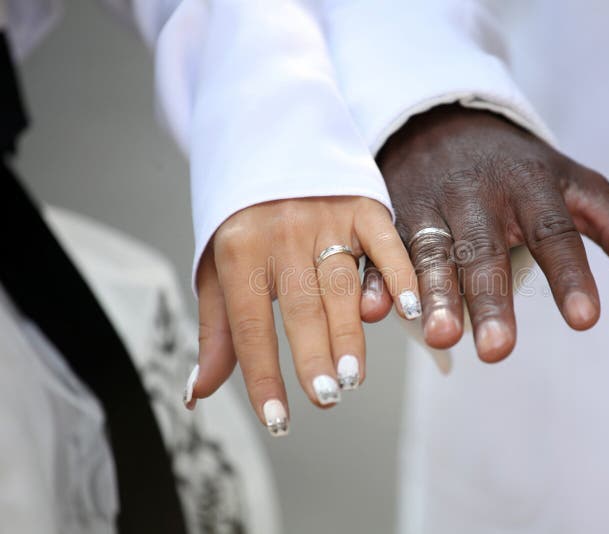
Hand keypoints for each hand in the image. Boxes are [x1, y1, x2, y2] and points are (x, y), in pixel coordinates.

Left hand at [185, 196, 419, 434]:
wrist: (270, 142)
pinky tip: (408, 309)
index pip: (249, 324)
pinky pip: (384, 242)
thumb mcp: (219, 270)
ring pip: (340, 281)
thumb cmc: (244, 220)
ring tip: (353, 374)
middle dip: (312, 353)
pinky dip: (398, 275)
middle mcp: (281, 233)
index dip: (263, 375)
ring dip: (349, 329)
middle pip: (299, 305)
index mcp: (239, 250)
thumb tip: (199, 392)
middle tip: (325, 395)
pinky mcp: (362, 204)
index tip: (277, 419)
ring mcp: (325, 217)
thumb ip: (218, 330)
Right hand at [361, 105, 608, 361]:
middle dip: (490, 298)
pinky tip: (374, 311)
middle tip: (498, 351)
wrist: (445, 123)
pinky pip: (383, 246)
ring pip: (429, 250)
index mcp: (531, 186)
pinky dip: (376, 276)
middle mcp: (478, 194)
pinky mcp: (392, 212)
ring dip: (431, 293)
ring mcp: (431, 202)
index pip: (555, 230)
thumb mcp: (579, 189)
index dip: (571, 273)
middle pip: (484, 248)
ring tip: (440, 337)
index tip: (585, 320)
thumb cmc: (521, 169)